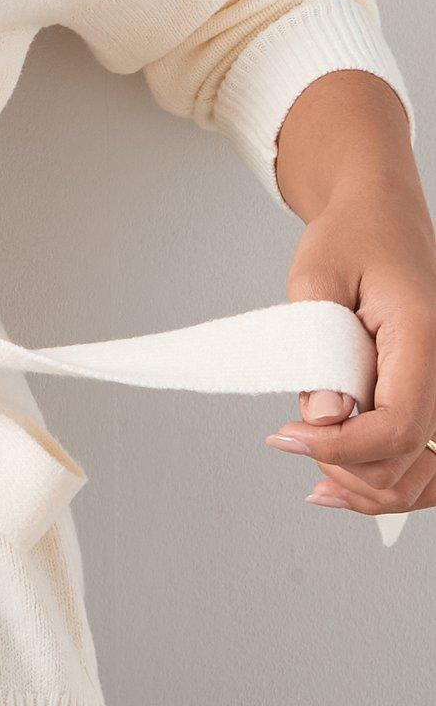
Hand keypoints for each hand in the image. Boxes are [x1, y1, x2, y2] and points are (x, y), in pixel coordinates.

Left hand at [265, 177, 435, 515]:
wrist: (380, 218)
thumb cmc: (350, 238)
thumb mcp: (318, 275)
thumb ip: (318, 346)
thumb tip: (322, 415)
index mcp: (423, 338)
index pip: (398, 425)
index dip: (339, 447)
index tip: (283, 435)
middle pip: (407, 460)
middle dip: (343, 466)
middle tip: (289, 437)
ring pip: (422, 477)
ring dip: (364, 487)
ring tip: (312, 471)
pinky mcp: (432, 401)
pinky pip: (426, 466)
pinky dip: (386, 483)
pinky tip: (338, 482)